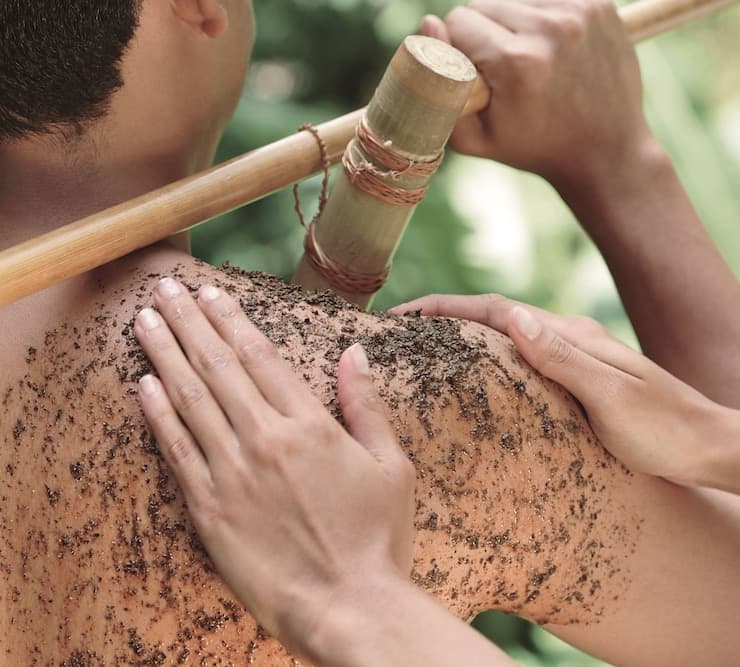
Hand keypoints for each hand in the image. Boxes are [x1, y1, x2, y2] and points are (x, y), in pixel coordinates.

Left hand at [133, 278, 415, 660]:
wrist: (348, 606)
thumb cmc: (378, 539)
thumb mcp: (392, 467)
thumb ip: (365, 407)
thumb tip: (353, 355)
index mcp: (311, 427)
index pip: (261, 358)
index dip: (232, 320)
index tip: (211, 294)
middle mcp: (266, 441)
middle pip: (218, 368)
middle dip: (189, 322)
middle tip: (166, 288)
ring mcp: (232, 475)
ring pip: (190, 401)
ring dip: (164, 355)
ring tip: (145, 320)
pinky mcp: (209, 511)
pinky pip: (176, 452)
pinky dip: (158, 415)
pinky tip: (145, 386)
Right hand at [392, 294, 723, 485]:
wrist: (712, 446)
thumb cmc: (665, 430)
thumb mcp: (611, 397)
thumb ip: (564, 358)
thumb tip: (514, 317)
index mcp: (574, 336)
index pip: (497, 310)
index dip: (447, 308)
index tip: (402, 314)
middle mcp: (574, 339)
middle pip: (498, 316)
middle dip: (448, 316)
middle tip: (401, 331)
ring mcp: (580, 358)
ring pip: (512, 336)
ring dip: (469, 335)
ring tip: (428, 350)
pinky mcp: (585, 380)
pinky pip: (527, 359)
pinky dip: (495, 358)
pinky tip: (485, 378)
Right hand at [422, 0, 655, 190]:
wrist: (606, 153)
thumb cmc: (536, 149)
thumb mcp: (474, 137)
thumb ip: (437, 85)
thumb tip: (428, 23)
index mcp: (517, 61)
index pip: (459, 20)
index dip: (459, 47)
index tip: (477, 74)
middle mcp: (551, 29)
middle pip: (485, 3)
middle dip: (485, 33)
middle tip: (504, 71)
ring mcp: (580, 12)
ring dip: (514, 23)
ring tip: (531, 61)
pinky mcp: (600, 5)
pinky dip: (543, 18)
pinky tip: (553, 50)